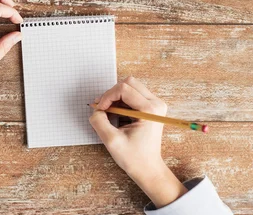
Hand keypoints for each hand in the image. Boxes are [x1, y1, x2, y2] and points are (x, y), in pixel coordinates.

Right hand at [89, 77, 187, 207]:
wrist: (148, 168)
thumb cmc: (134, 158)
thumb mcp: (111, 141)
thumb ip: (99, 121)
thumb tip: (95, 109)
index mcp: (150, 110)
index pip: (124, 89)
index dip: (107, 97)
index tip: (99, 110)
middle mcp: (156, 103)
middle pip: (128, 83)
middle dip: (111, 94)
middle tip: (103, 110)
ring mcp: (155, 104)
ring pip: (130, 87)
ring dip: (116, 98)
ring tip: (109, 114)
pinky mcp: (151, 107)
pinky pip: (132, 95)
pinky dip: (121, 102)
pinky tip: (116, 115)